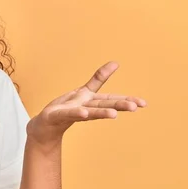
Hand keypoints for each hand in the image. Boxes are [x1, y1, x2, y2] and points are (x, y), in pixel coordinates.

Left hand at [26, 61, 146, 147]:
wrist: (44, 126)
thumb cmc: (66, 108)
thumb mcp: (83, 92)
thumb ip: (99, 79)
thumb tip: (116, 62)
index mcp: (91, 102)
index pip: (111, 99)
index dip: (126, 100)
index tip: (143, 103)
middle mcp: (84, 108)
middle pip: (103, 105)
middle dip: (118, 105)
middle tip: (135, 107)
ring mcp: (71, 112)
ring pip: (88, 111)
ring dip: (100, 112)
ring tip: (113, 114)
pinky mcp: (57, 115)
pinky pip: (67, 113)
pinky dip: (76, 113)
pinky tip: (83, 113)